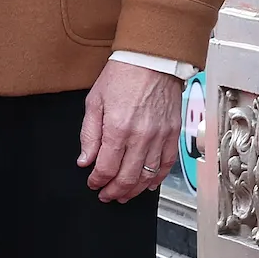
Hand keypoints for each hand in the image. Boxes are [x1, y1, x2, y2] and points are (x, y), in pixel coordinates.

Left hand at [78, 60, 183, 201]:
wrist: (152, 61)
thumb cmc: (122, 76)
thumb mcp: (94, 102)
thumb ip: (89, 134)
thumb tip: (85, 159)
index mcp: (118, 128)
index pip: (106, 167)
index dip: (97, 180)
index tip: (92, 183)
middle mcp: (141, 137)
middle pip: (128, 177)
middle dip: (114, 191)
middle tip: (106, 195)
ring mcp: (160, 137)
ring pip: (148, 176)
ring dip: (134, 190)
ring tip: (123, 194)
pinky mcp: (173, 135)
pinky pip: (167, 165)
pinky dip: (157, 179)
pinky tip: (147, 184)